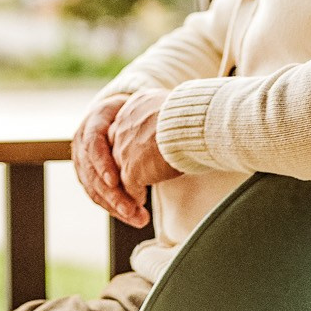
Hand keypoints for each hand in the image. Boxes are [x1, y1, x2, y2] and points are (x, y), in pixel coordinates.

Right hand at [74, 92, 145, 225]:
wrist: (117, 111)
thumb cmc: (133, 111)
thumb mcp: (136, 109)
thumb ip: (142, 121)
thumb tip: (165, 136)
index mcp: (94, 122)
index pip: (93, 144)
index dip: (103, 164)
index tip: (116, 181)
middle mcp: (82, 141)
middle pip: (92, 173)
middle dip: (113, 195)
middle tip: (134, 211)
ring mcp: (81, 159)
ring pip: (93, 188)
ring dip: (115, 207)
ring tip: (138, 218)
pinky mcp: (86, 174)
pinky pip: (96, 194)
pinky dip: (113, 207)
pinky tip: (129, 216)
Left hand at [109, 88, 184, 218]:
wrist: (190, 125)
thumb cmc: (195, 115)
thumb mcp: (174, 107)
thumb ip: (166, 116)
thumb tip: (180, 122)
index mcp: (135, 106)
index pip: (125, 127)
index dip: (131, 143)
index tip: (140, 154)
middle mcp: (123, 125)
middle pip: (115, 149)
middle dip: (123, 165)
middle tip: (133, 178)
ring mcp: (124, 148)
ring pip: (118, 171)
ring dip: (126, 186)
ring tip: (134, 198)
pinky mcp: (131, 169)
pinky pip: (128, 188)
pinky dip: (133, 197)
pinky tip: (140, 204)